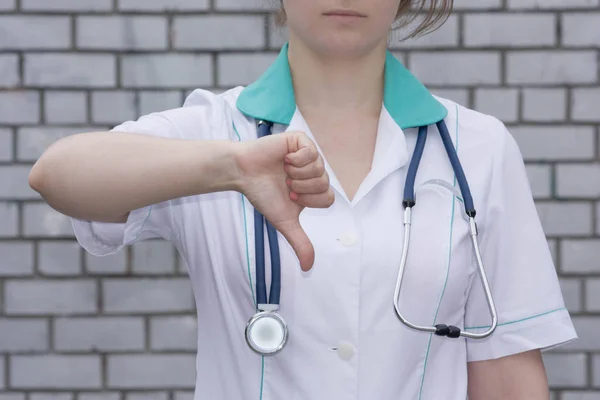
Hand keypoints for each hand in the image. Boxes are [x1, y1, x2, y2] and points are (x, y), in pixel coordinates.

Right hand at [234, 131, 333, 270]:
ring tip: (283, 171)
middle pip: (324, 184)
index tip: (290, 196)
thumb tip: (307, 268)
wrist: (243, 172)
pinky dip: (296, 159)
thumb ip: (299, 242)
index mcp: (313, 189)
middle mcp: (314, 172)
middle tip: (286, 183)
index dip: (307, 200)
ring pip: (319, 168)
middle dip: (301, 188)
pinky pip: (310, 152)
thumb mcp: (284, 221)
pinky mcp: (300, 140)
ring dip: (297, 174)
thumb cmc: (262, 194)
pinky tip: (284, 159)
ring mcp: (309, 155)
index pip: (327, 199)